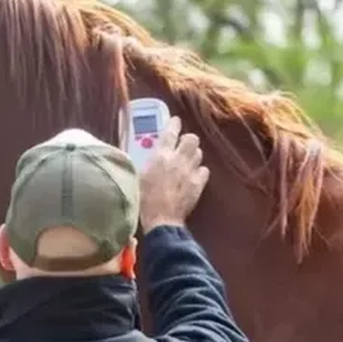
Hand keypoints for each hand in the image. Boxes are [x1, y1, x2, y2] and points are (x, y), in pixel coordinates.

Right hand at [138, 116, 210, 230]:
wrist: (161, 219)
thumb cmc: (144, 199)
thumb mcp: (138, 176)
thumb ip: (145, 162)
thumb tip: (147, 154)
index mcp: (160, 156)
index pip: (170, 132)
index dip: (174, 124)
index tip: (175, 121)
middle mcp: (178, 160)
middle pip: (191, 139)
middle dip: (187, 140)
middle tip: (182, 145)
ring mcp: (190, 172)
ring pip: (199, 153)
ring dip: (192, 155)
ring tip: (186, 161)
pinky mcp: (198, 184)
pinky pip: (204, 170)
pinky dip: (199, 171)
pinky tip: (193, 175)